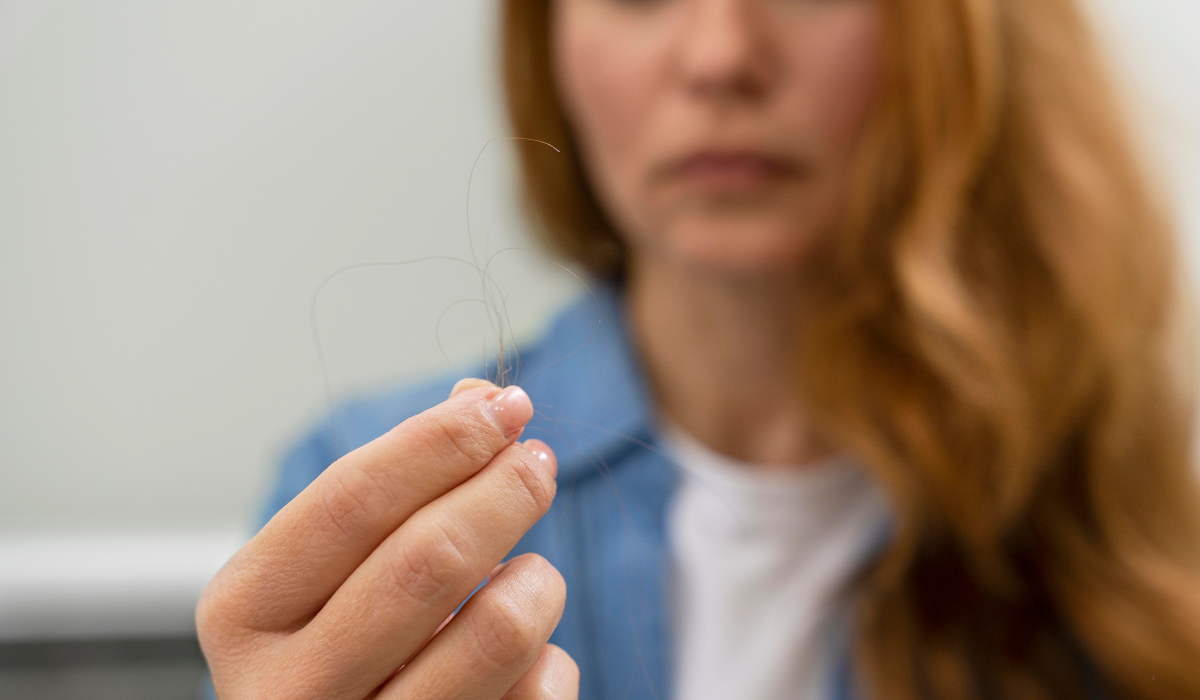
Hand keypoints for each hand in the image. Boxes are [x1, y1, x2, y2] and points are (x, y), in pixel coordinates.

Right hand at [197, 379, 576, 698]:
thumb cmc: (341, 650)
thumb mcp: (335, 569)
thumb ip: (397, 484)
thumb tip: (478, 400)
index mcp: (243, 615)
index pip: (352, 501)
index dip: (439, 442)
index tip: (503, 406)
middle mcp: (288, 693)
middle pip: (429, 560)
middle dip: (503, 491)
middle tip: (537, 462)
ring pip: (498, 631)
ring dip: (536, 582)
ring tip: (528, 576)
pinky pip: (535, 693)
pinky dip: (547, 660)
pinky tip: (518, 662)